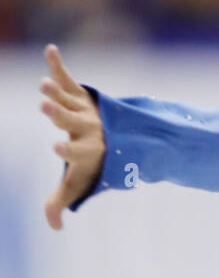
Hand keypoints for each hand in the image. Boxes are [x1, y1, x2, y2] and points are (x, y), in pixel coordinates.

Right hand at [40, 43, 105, 228]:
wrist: (116, 140)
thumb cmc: (91, 166)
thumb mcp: (77, 184)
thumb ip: (60, 202)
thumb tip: (55, 227)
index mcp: (87, 152)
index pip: (76, 152)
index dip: (68, 150)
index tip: (58, 148)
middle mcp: (87, 130)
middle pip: (71, 122)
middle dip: (59, 115)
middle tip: (45, 108)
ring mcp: (84, 111)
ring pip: (68, 100)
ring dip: (55, 92)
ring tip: (43, 84)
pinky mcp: (80, 96)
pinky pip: (69, 79)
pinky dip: (58, 65)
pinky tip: (51, 49)